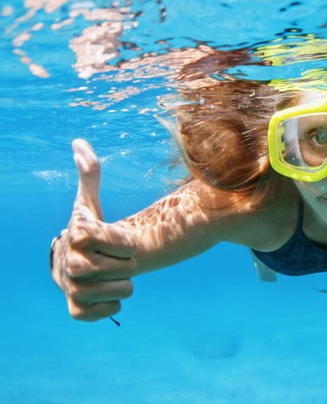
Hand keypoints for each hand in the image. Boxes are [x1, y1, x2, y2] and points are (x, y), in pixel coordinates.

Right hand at [51, 140, 136, 320]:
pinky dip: (113, 304)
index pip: (125, 242)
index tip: (119, 240)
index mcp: (78, 234)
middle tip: (115, 260)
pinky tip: (105, 292)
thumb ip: (89, 175)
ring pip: (124, 291)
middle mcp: (70, 264)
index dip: (128, 242)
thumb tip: (79, 143)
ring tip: (111, 275)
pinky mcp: (77, 310)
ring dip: (123, 283)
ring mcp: (72, 288)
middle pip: (128, 269)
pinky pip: (109, 312)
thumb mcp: (89, 203)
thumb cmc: (89, 231)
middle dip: (128, 264)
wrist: (70, 263)